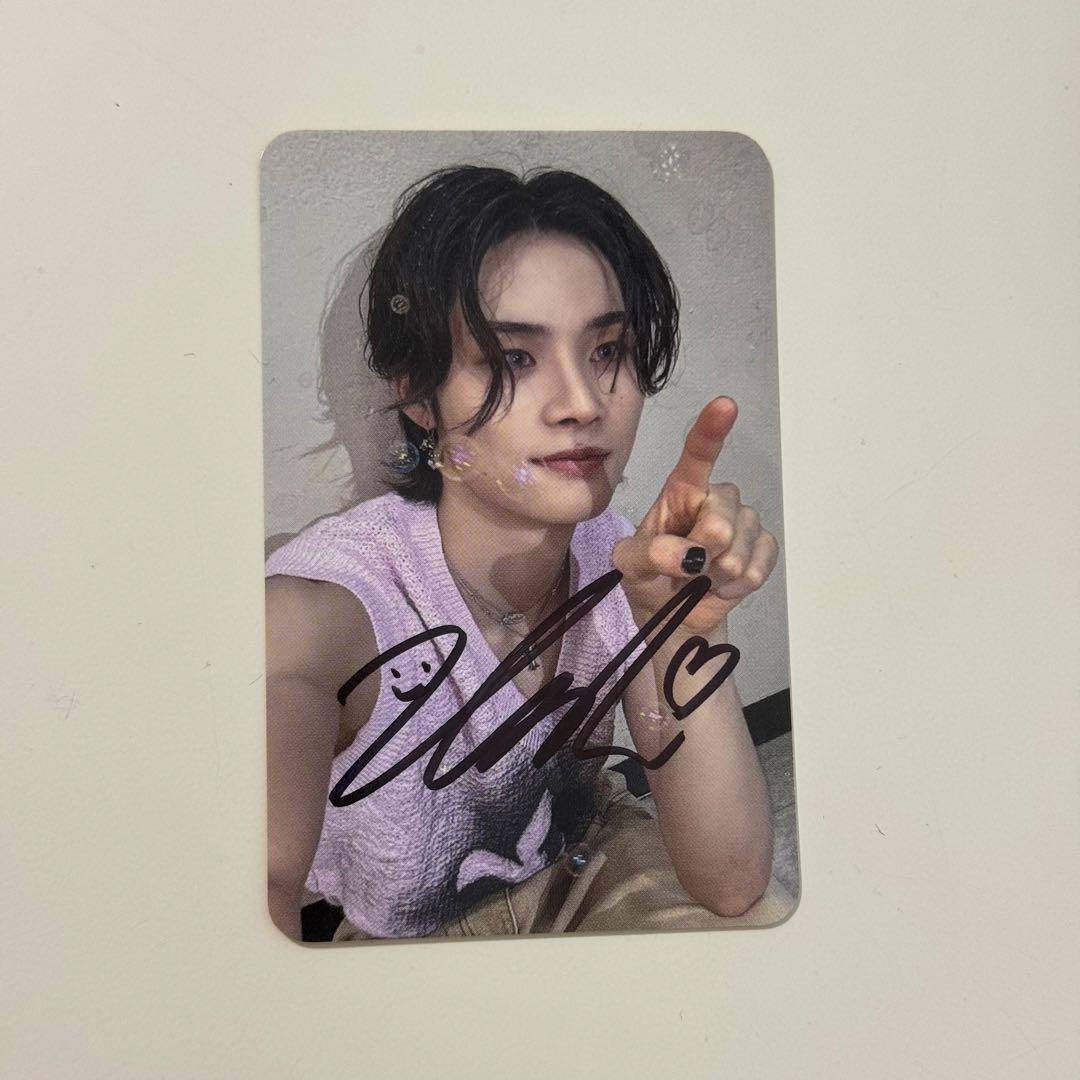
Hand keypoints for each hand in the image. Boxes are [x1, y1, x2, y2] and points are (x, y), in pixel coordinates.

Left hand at [612, 397, 778, 635]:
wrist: (672, 614)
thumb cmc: (649, 577)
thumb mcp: (630, 565)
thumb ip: (649, 554)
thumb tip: (687, 555)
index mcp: (682, 491)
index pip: (697, 455)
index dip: (711, 431)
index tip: (726, 405)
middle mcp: (716, 499)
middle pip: (721, 520)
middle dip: (702, 552)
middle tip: (685, 567)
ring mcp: (744, 523)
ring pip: (740, 549)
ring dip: (716, 574)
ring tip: (701, 577)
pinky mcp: (763, 550)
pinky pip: (757, 567)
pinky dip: (735, 586)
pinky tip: (720, 586)